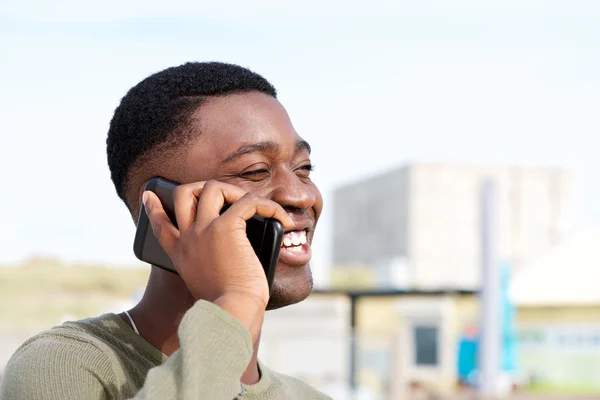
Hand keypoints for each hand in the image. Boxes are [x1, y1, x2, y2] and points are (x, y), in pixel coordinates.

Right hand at [142, 180, 293, 336]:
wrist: (231, 312)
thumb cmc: (227, 307)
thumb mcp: (206, 287)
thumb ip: (208, 269)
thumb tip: (232, 262)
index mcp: (181, 254)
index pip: (160, 225)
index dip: (154, 208)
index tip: (150, 195)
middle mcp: (188, 238)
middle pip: (184, 194)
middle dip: (203, 186)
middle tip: (227, 194)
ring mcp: (204, 229)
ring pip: (214, 188)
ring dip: (237, 191)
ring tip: (257, 206)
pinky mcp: (226, 228)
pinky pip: (248, 202)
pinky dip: (269, 206)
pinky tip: (282, 219)